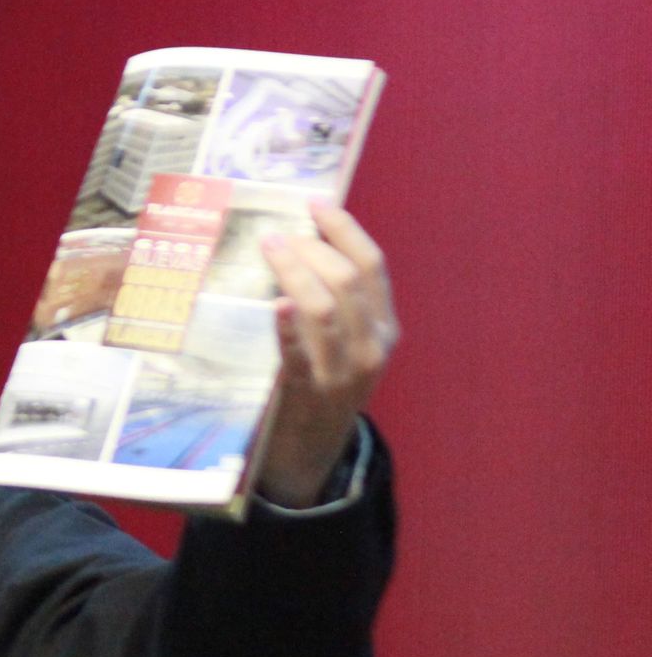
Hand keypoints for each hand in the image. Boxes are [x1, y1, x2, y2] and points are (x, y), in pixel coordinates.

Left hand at [255, 203, 397, 507]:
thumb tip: (308, 242)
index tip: (315, 205)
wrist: (312, 451)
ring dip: (295, 270)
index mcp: (385, 329)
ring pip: (324, 308)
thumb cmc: (323, 385)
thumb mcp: (349, 344)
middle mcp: (371, 348)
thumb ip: (341, 304)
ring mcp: (340, 373)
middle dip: (312, 248)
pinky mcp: (306, 393)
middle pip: (347, 281)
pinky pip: (297, 353)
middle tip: (278, 234)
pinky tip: (276, 302)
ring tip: (271, 248)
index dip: (344, 230)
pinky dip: (286, 326)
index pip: (371, 266)